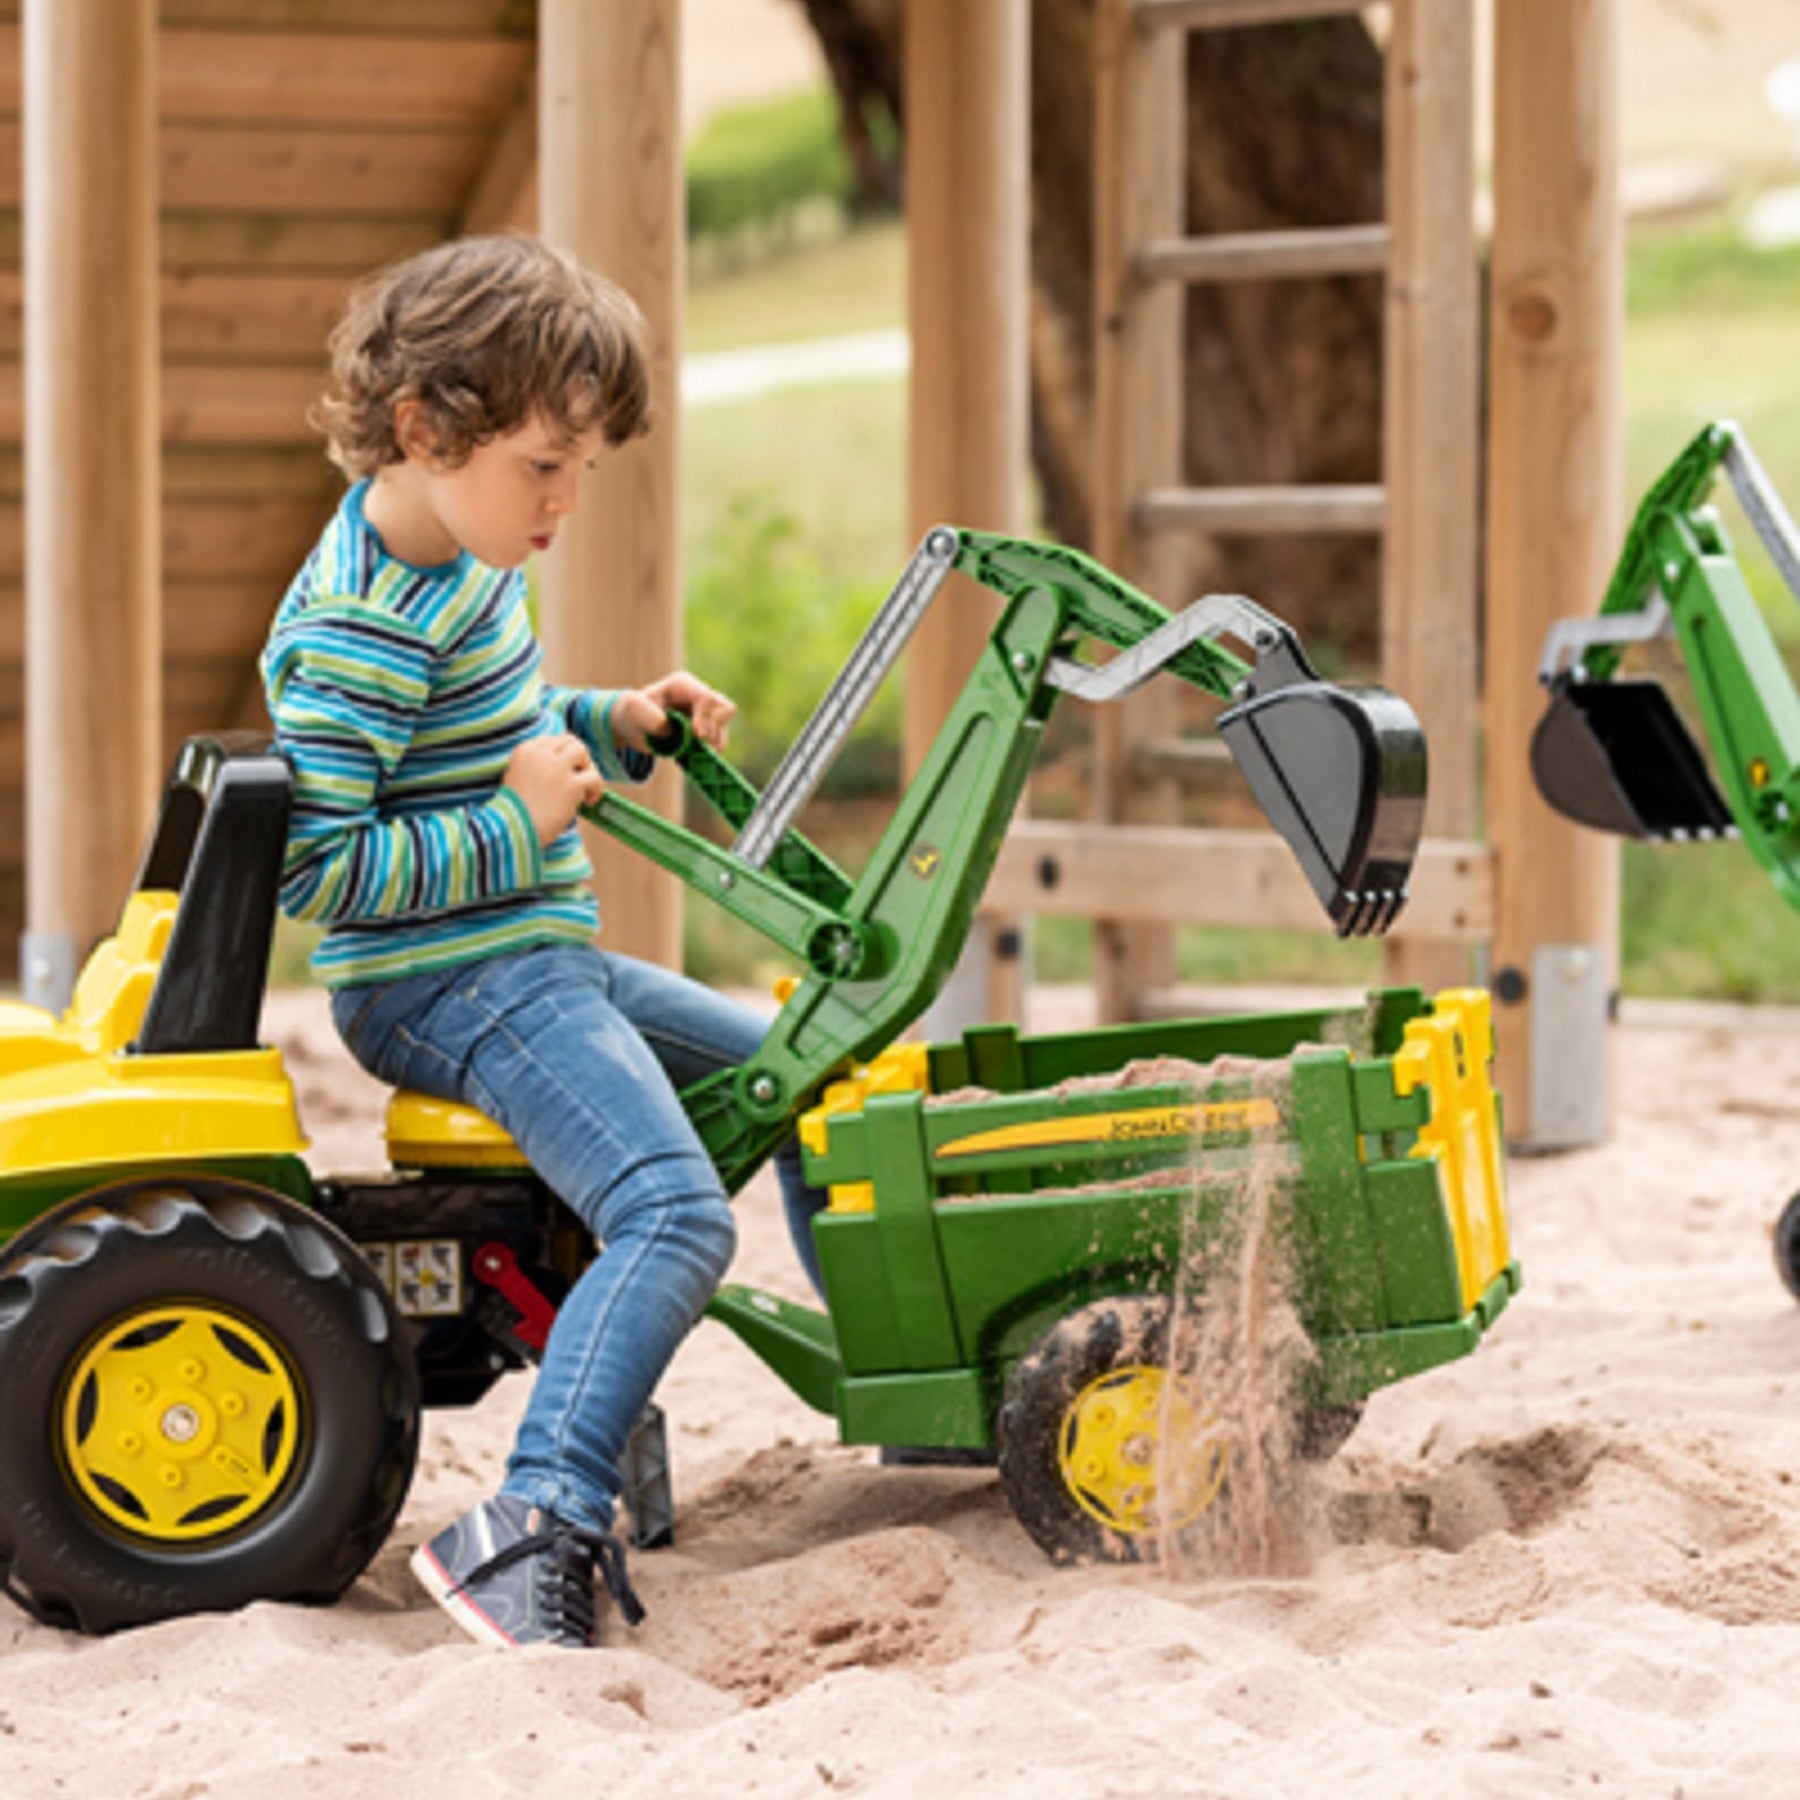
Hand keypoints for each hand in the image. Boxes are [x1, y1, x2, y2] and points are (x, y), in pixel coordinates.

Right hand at [502, 733, 603, 846]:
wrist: (515, 829)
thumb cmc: (515, 812)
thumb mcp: (517, 779)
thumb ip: (536, 769)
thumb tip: (561, 770)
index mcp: (525, 751)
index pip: (551, 740)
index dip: (562, 754)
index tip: (565, 768)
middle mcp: (541, 755)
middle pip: (569, 741)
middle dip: (578, 756)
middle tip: (579, 775)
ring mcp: (557, 768)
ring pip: (581, 751)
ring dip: (588, 767)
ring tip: (584, 787)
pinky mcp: (571, 785)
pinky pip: (594, 777)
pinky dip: (597, 789)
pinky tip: (590, 802)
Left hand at [613, 671, 736, 751]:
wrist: (635, 725)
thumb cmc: (634, 713)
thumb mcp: (634, 711)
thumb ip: (650, 718)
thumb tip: (670, 730)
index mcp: (683, 685)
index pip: (706, 698)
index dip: (705, 718)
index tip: (697, 736)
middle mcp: (699, 696)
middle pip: (725, 709)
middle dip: (714, 729)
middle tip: (698, 743)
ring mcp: (706, 712)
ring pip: (724, 727)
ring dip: (713, 743)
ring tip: (693, 751)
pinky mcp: (707, 728)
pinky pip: (720, 740)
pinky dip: (710, 750)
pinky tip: (693, 754)